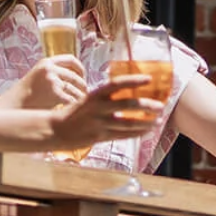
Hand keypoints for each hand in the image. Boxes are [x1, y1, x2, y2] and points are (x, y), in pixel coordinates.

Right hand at [14, 55, 90, 108]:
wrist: (14, 105)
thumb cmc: (26, 94)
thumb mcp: (37, 76)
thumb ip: (52, 73)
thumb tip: (74, 79)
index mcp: (46, 62)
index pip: (70, 59)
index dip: (80, 68)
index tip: (83, 76)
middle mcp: (50, 69)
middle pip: (74, 76)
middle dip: (82, 85)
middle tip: (85, 92)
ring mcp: (52, 81)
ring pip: (75, 88)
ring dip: (81, 96)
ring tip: (82, 103)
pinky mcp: (55, 94)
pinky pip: (72, 98)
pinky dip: (76, 104)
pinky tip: (75, 109)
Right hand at [45, 74, 162, 148]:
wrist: (55, 129)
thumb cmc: (73, 113)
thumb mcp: (87, 100)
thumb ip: (105, 98)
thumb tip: (126, 95)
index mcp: (94, 94)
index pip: (117, 84)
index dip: (134, 80)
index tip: (149, 79)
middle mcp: (98, 107)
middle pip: (127, 104)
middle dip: (146, 105)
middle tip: (160, 105)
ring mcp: (99, 123)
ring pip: (128, 122)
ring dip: (146, 122)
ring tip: (159, 121)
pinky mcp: (99, 136)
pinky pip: (123, 135)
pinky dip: (137, 133)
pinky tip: (147, 131)